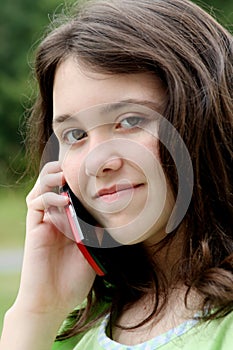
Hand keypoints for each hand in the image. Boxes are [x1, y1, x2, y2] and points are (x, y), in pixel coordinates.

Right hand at [15, 161, 95, 316]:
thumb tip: (109, 214)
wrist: (52, 301)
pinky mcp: (34, 228)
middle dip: (61, 171)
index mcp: (69, 221)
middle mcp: (55, 217)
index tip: (92, 170)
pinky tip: (63, 200)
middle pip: (52, 184)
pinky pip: (36, 204)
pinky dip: (49, 197)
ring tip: (65, 174)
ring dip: (52, 178)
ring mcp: (43, 222)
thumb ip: (97, 233)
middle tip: (75, 167)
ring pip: (41, 188)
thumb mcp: (92, 252)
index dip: (77, 180)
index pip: (70, 192)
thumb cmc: (73, 280)